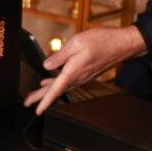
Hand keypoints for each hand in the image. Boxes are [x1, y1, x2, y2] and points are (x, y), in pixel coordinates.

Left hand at [24, 27, 146, 114]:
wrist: (124, 44)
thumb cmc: (104, 41)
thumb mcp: (77, 42)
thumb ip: (60, 55)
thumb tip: (46, 65)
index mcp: (74, 71)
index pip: (56, 89)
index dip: (45, 100)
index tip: (36, 110)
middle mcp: (78, 77)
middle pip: (56, 91)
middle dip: (40, 98)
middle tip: (27, 103)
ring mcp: (83, 76)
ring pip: (61, 87)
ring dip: (47, 91)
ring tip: (35, 95)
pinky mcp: (86, 73)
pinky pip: (67, 82)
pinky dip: (56, 84)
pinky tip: (49, 82)